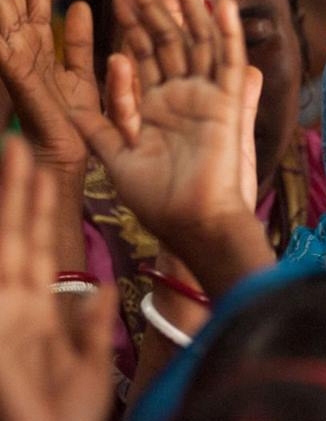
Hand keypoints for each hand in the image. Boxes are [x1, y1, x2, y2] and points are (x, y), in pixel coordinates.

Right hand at [0, 0, 98, 177]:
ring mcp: (16, 59)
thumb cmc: (73, 122)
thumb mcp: (83, 73)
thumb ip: (80, 41)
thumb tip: (83, 4)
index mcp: (38, 43)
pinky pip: (7, 46)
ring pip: (5, 8)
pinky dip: (0, 24)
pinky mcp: (20, 78)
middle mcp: (21, 46)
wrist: (65, 162)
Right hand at [0, 137, 114, 420]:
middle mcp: (13, 303)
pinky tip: (2, 230)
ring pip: (2, 248)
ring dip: (6, 208)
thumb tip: (103, 286)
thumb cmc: (68, 413)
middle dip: (17, 191)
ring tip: (10, 160)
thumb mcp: (89, 364)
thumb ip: (91, 325)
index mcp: (38, 306)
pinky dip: (0, 253)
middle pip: (15, 234)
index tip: (43, 170)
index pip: (38, 243)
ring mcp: (1, 315)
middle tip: (19, 144)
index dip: (38, 207)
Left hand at [69, 0, 252, 247]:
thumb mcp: (114, 155)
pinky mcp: (228, 104)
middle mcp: (182, 95)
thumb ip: (96, 123)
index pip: (141, 55)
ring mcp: (207, 96)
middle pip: (169, 39)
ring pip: (198, 42)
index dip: (130, 25)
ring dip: (189, 8)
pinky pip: (229, 63)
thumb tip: (69, 101)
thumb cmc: (155, 198)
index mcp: (154, 105)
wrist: (191, 221)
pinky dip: (228, 34)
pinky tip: (222, 5)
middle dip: (155, 5)